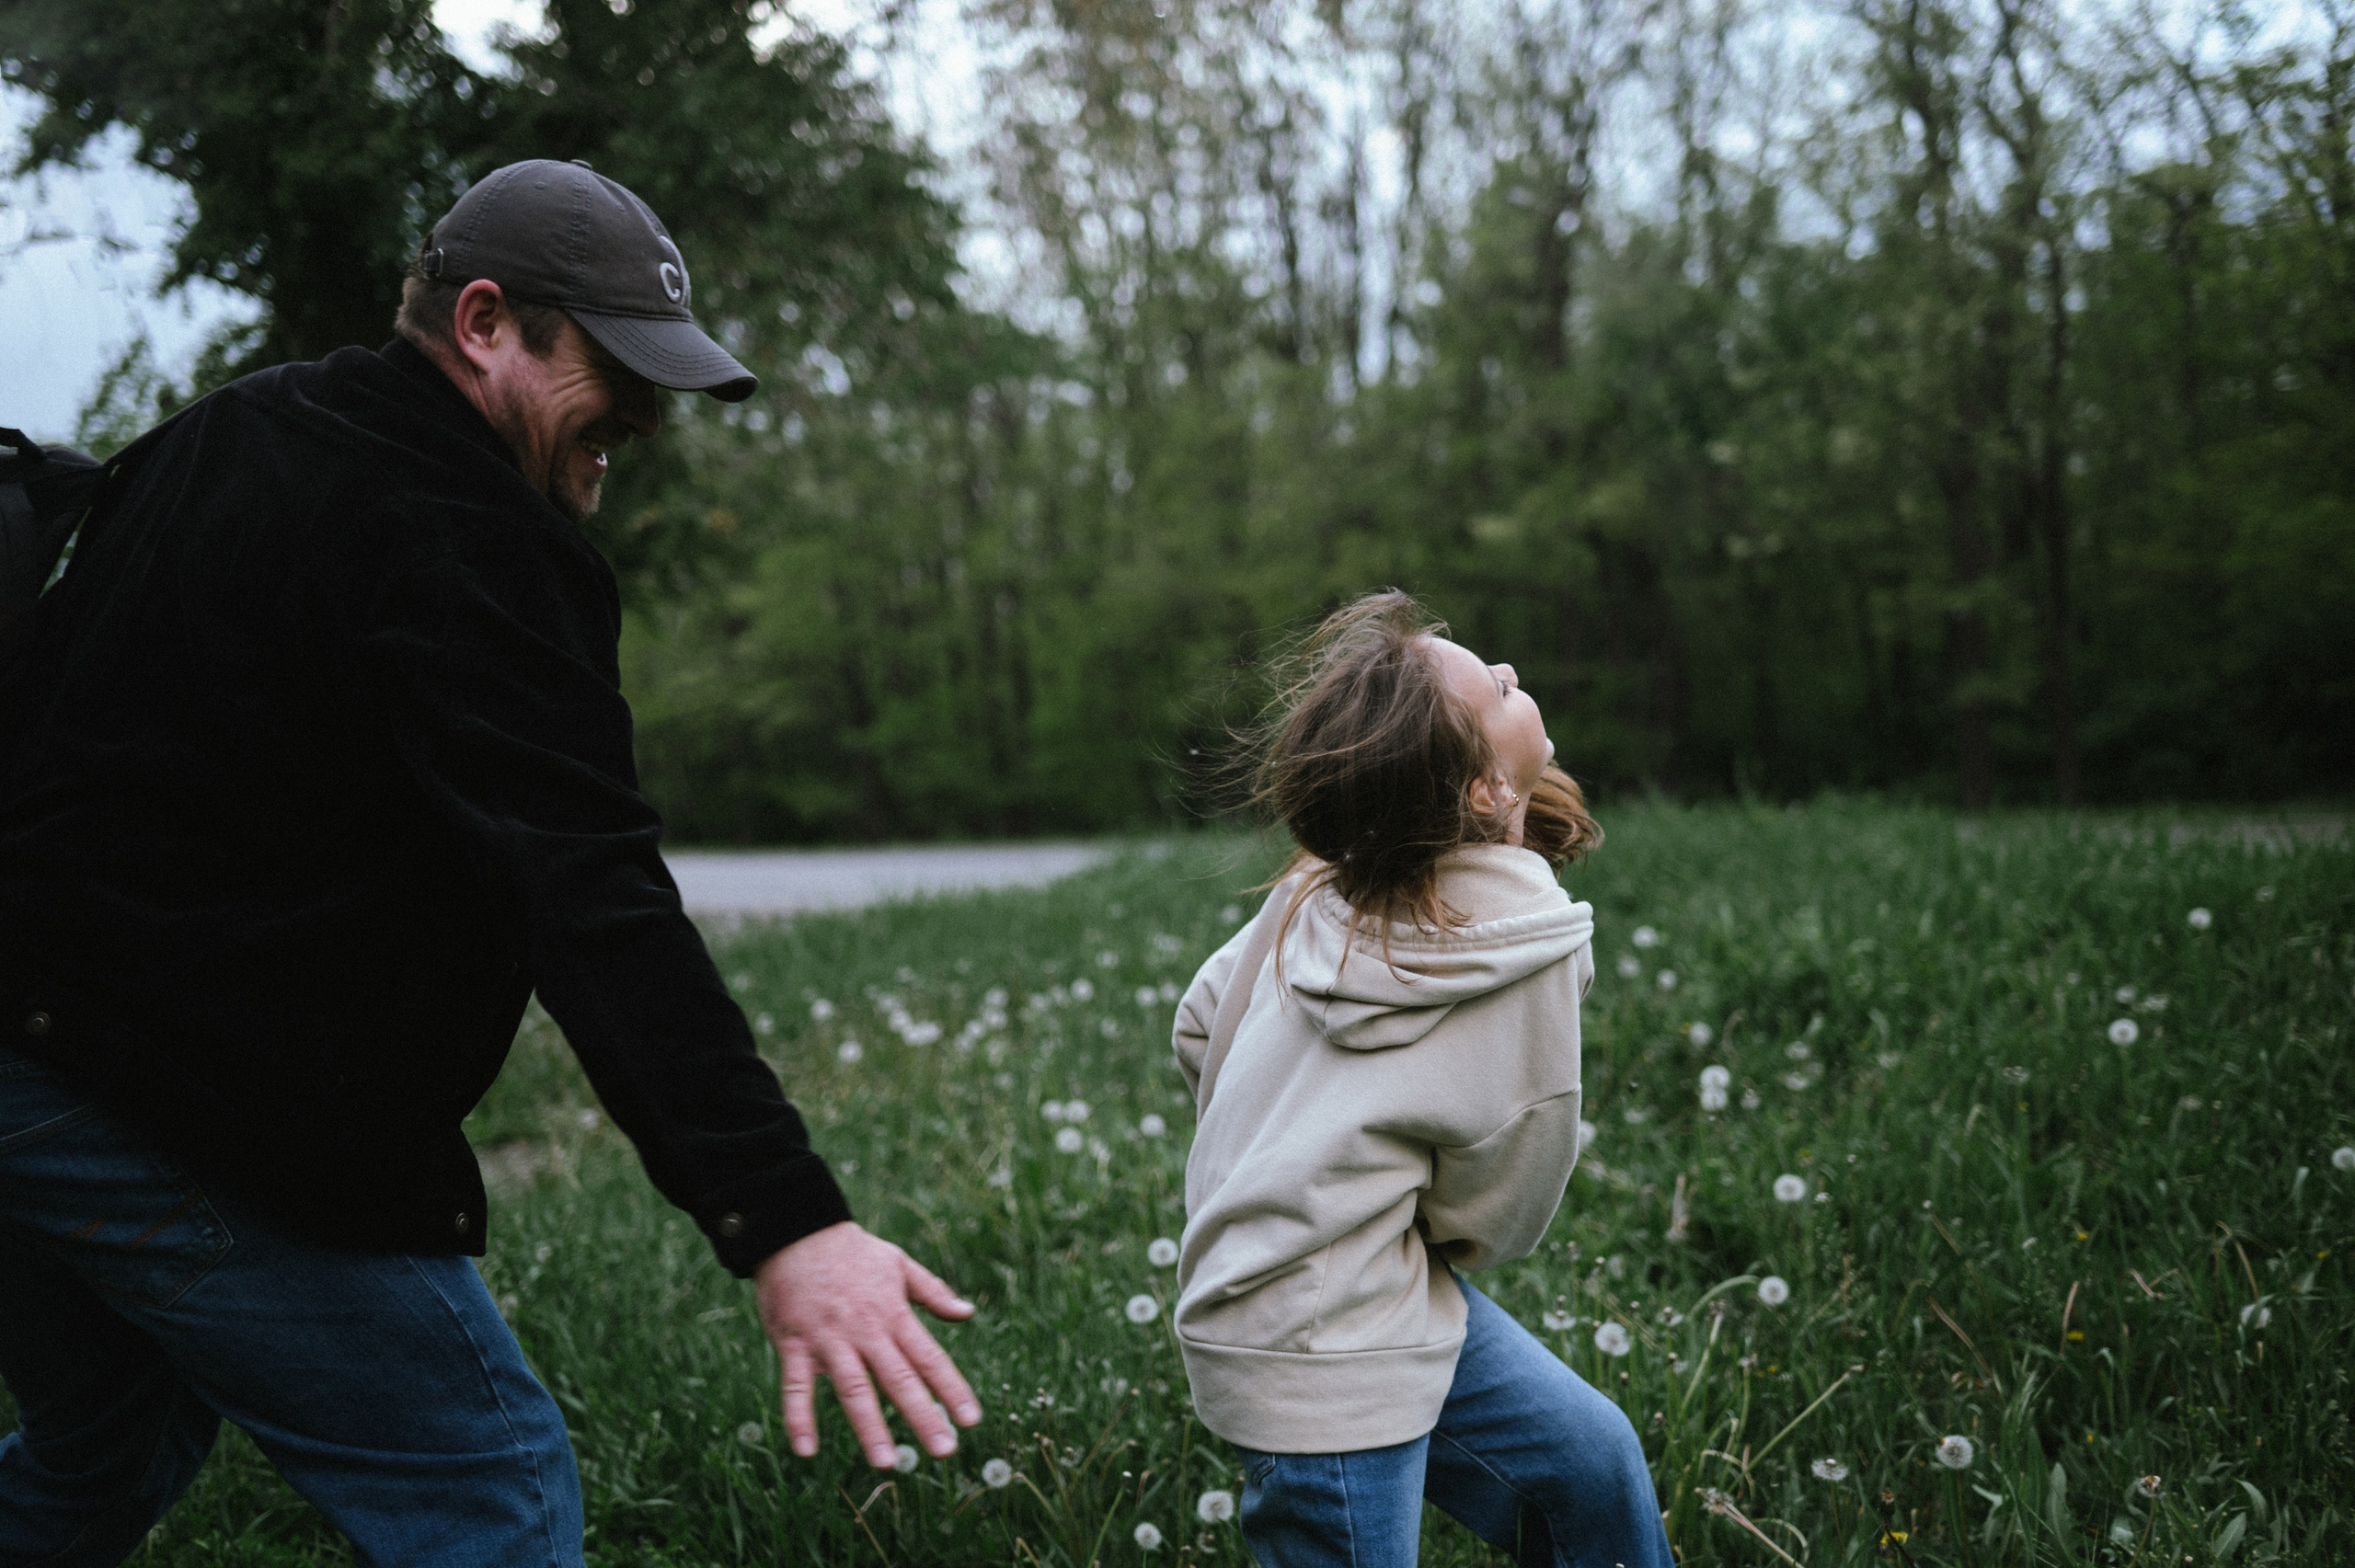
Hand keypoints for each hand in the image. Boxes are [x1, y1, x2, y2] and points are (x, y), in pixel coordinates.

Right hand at [754, 1221, 981, 1466]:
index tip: (971, 1420)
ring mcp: (829, 1339)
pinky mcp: (795, 1344)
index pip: (930, 1358)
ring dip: (870, 1426)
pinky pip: (796, 1386)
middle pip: (899, 1379)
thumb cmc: (852, 1251)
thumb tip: (968, 1313)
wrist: (796, 1231)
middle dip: (923, 1416)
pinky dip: (799, 1417)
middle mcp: (866, 1331)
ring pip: (853, 1388)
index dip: (952, 1389)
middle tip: (945, 1451)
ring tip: (887, 1462)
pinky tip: (806, 1451)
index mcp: (894, 1314)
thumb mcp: (900, 1264)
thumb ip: (933, 1293)